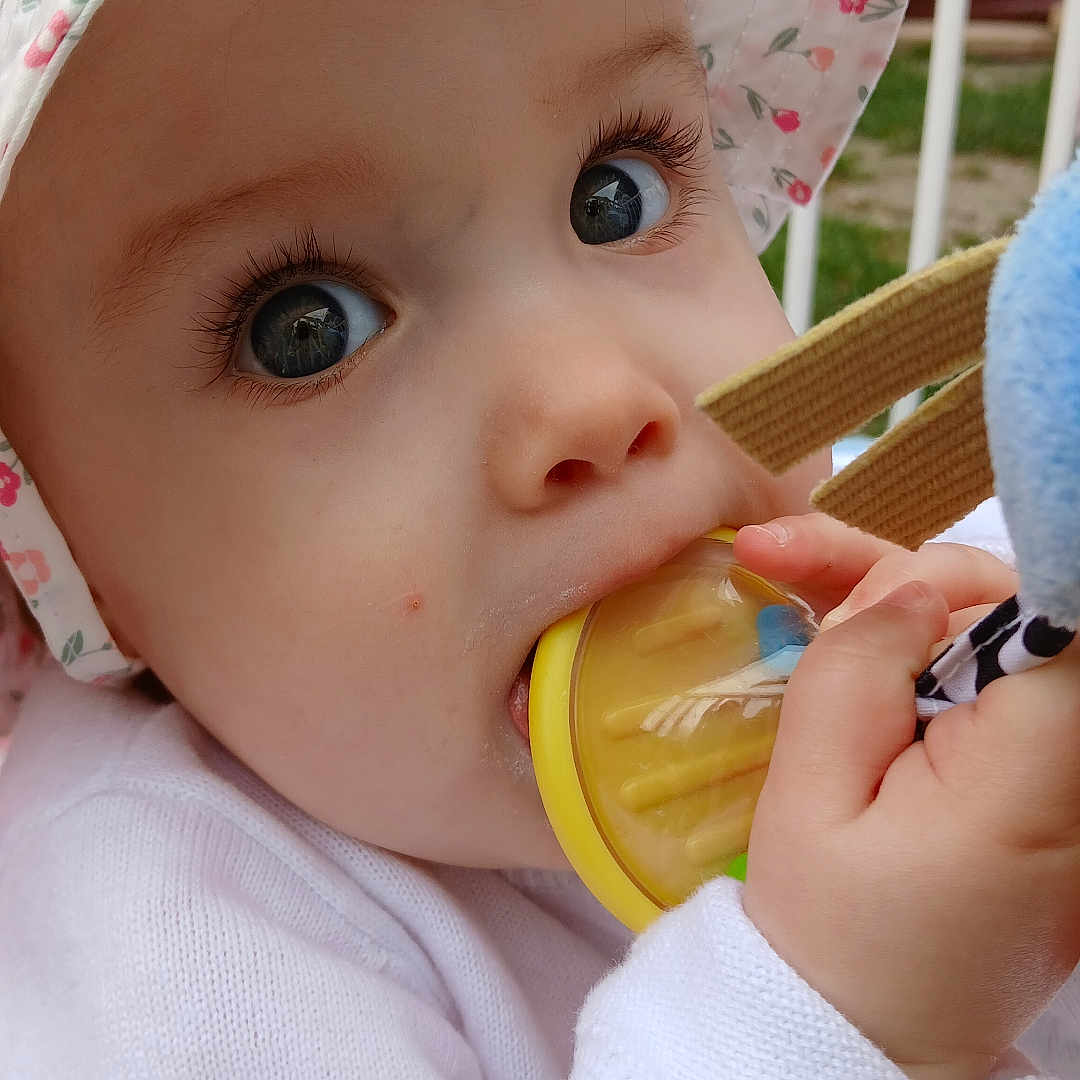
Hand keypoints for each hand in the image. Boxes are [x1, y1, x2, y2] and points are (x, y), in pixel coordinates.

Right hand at [735, 515, 1079, 1077]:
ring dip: (898, 600)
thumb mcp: (806, 804)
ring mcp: (1065, 781)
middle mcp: (1079, 778)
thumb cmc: (826, 931)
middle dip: (904, 580)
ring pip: (994, 642)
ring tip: (782, 562)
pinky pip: (985, 687)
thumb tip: (908, 591)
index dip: (962, 584)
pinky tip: (843, 617)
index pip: (1048, 628)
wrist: (862, 1031)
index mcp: (1034, 786)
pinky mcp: (1034, 781)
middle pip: (1015, 621)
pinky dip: (914, 648)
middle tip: (775, 556)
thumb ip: (852, 680)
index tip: (867, 593)